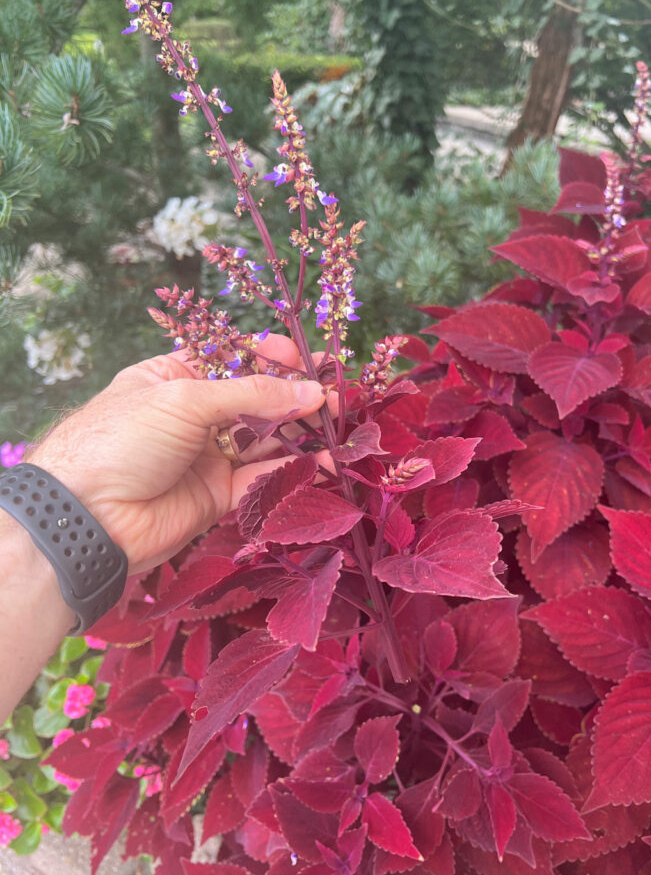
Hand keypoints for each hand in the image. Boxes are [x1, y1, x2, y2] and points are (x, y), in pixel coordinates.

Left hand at [27, 336, 325, 573]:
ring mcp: (206, 455)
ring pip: (264, 439)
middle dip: (294, 396)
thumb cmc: (121, 440)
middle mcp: (194, 415)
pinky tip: (324, 461)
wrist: (88, 517)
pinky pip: (262, 477)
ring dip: (300, 432)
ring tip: (338, 425)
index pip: (231, 360)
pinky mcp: (217, 494)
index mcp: (174, 377)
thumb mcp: (185, 400)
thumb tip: (310, 391)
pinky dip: (293, 469)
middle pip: (255, 400)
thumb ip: (251, 395)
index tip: (305, 357)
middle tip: (334, 394)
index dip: (269, 357)